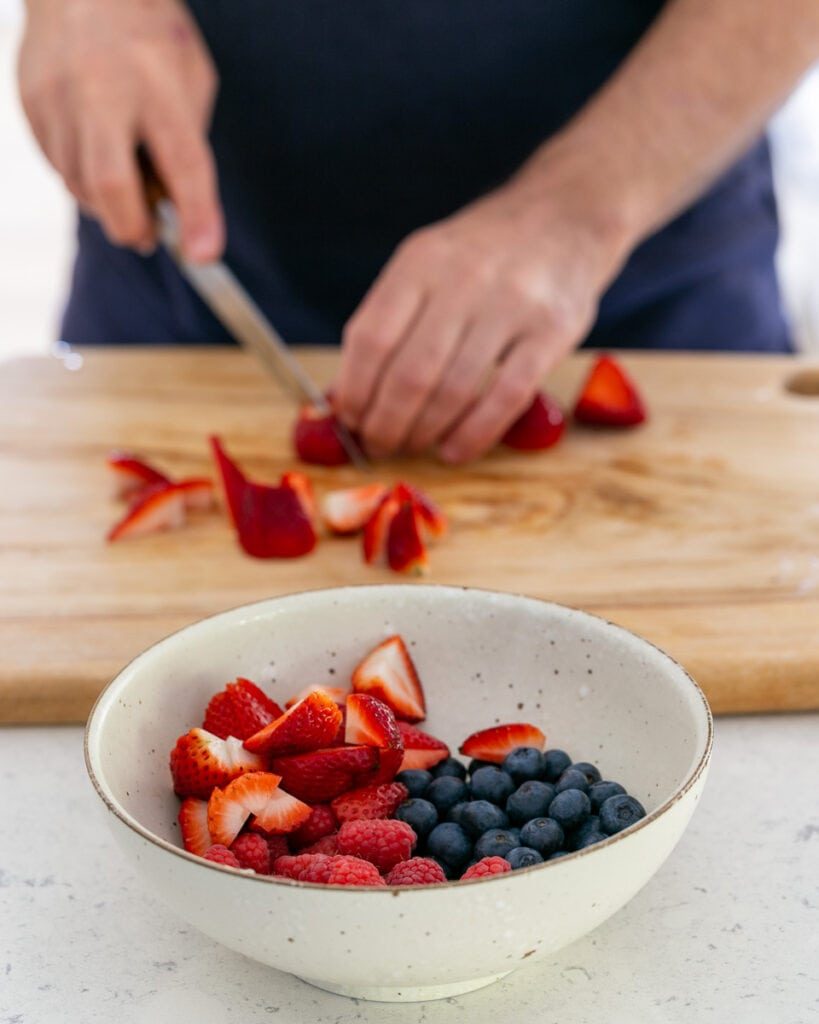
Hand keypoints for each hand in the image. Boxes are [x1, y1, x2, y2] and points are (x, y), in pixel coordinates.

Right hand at [18, 0, 222, 261]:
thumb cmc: (149, 36)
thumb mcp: (191, 80)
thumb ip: (188, 144)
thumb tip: (180, 212)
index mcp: (157, 81)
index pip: (183, 162)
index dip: (196, 214)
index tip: (204, 255)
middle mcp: (102, 89)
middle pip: (112, 185)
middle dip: (133, 226)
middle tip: (149, 237)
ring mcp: (58, 97)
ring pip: (80, 186)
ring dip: (108, 204)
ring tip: (128, 180)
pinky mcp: (31, 104)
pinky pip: (59, 167)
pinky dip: (84, 178)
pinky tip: (98, 151)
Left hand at [336, 167, 630, 462]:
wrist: (562, 218)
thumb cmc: (481, 256)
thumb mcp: (426, 263)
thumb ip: (390, 320)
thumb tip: (347, 396)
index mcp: (422, 262)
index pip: (371, 339)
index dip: (354, 391)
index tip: (350, 420)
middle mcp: (465, 279)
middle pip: (410, 374)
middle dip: (386, 424)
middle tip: (380, 445)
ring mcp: (512, 305)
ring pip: (454, 391)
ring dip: (425, 433)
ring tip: (413, 447)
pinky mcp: (552, 332)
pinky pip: (506, 398)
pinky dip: (474, 434)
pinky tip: (455, 451)